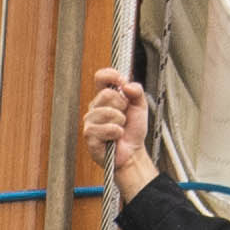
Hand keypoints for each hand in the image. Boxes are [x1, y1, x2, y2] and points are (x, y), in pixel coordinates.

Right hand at [75, 66, 158, 201]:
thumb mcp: (140, 106)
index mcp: (105, 97)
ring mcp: (90, 121)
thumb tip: (127, 85)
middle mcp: (95, 107)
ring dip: (120, 121)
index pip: (101, 77)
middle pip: (106, 94)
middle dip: (121, 105)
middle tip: (124, 116)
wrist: (133, 152)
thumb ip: (137, 91)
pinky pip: (104, 128)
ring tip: (120, 128)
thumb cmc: (133, 130)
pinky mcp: (89, 136)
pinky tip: (116, 137)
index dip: (111, 76)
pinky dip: (116, 132)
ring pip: (106, 111)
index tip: (122, 81)